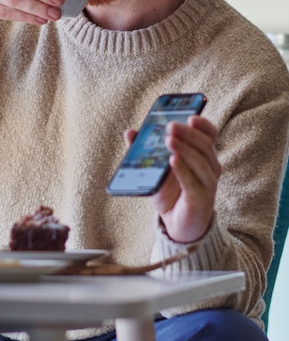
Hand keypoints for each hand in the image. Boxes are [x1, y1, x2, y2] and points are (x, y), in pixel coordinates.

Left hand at [124, 115, 220, 242]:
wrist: (177, 224)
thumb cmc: (170, 192)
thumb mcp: (155, 169)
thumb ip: (144, 151)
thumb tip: (129, 132)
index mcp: (203, 156)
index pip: (210, 135)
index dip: (203, 124)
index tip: (190, 116)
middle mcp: (210, 167)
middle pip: (204, 145)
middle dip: (187, 134)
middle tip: (170, 126)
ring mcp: (208, 183)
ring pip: (201, 162)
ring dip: (184, 149)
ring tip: (168, 140)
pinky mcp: (201, 199)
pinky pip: (193, 182)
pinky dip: (183, 170)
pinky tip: (172, 161)